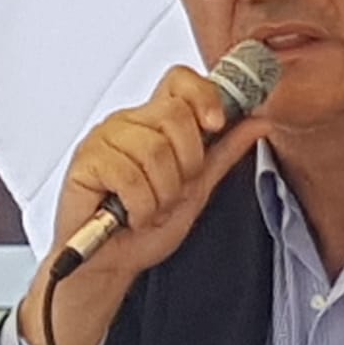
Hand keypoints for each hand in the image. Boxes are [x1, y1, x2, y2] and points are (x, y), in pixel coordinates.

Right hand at [21, 67, 269, 344]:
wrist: (112, 263)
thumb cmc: (145, 227)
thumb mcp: (197, 190)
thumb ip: (224, 153)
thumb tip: (258, 122)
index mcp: (155, 122)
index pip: (180, 80)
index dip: (203, 95)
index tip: (216, 125)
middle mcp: (128, 123)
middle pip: (174, 114)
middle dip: (187, 163)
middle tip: (174, 191)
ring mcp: (104, 139)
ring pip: (154, 149)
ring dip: (162, 193)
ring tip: (150, 209)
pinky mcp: (85, 162)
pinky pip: (128, 176)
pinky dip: (140, 207)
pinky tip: (132, 215)